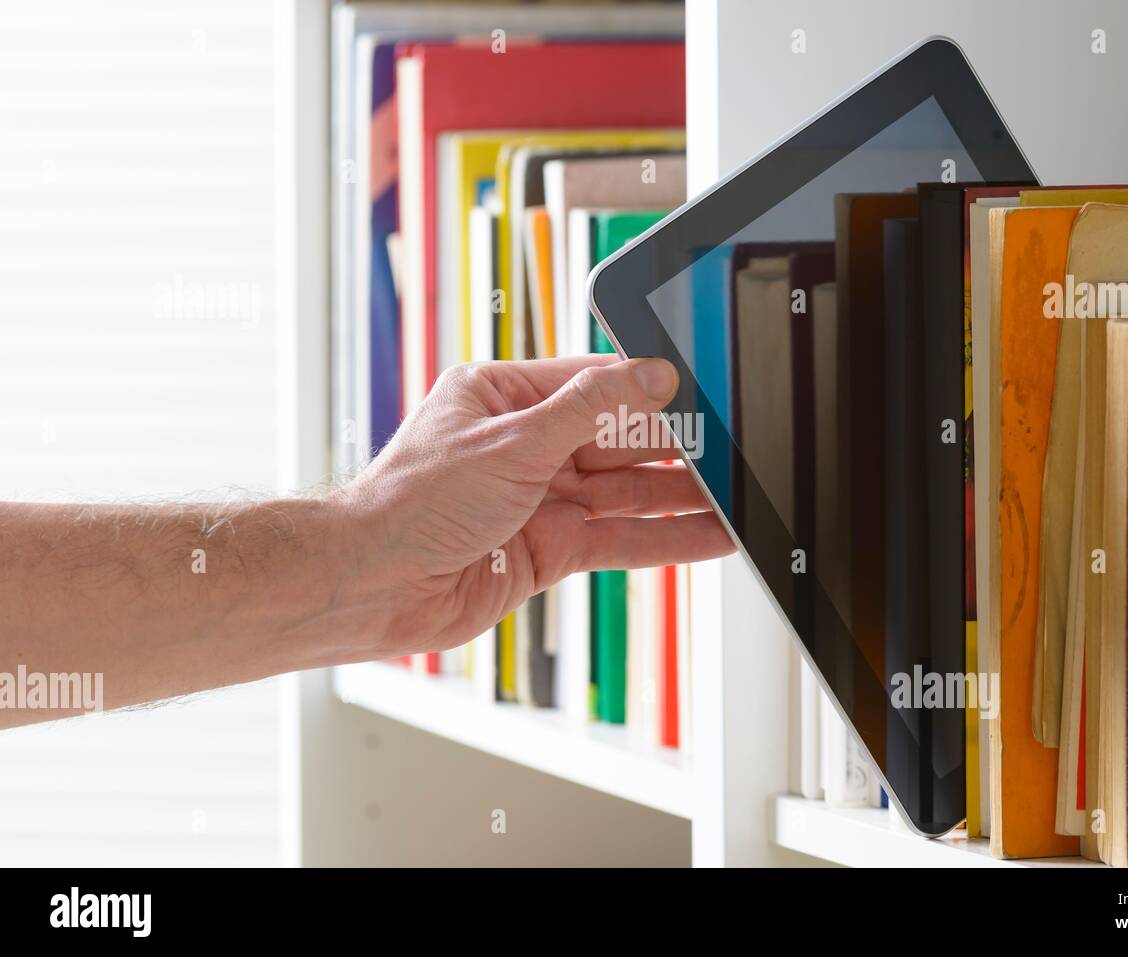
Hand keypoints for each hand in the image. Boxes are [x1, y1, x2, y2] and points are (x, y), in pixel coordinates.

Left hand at [333, 354, 734, 656]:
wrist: (371, 585)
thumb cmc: (411, 501)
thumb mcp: (511, 439)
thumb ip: (589, 409)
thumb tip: (650, 376)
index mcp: (505, 396)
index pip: (595, 383)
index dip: (651, 390)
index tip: (705, 391)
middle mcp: (526, 444)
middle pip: (620, 440)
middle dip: (678, 447)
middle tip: (738, 449)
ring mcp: (541, 498)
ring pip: (628, 493)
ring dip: (684, 498)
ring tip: (742, 498)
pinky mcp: (550, 549)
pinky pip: (619, 539)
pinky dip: (665, 539)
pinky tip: (709, 536)